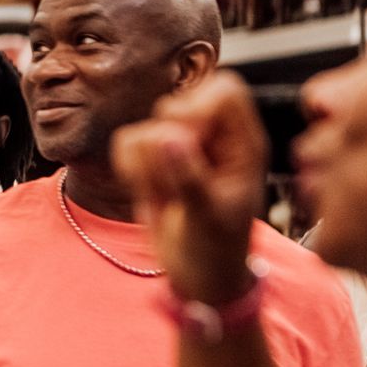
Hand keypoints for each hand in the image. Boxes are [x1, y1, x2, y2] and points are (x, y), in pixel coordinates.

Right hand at [113, 72, 269, 304]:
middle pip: (176, 104)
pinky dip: (128, 170)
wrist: (198, 275)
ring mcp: (177, 148)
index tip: (192, 146)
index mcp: (242, 142)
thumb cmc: (218, 248)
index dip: (200, 110)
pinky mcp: (148, 161)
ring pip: (145, 127)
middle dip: (167, 145)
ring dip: (146, 166)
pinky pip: (124, 144)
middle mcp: (211, 138)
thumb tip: (169, 136)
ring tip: (166, 195)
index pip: (224, 91)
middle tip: (177, 180)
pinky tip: (146, 192)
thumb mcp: (211, 216)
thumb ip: (190, 175)